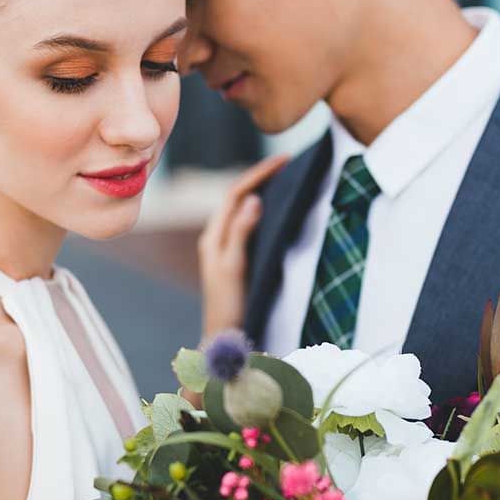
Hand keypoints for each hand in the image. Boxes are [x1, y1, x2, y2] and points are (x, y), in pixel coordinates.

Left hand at [199, 154, 289, 338]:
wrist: (223, 338)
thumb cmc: (228, 306)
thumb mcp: (234, 266)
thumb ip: (241, 232)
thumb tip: (253, 199)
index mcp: (213, 236)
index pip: (235, 194)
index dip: (258, 174)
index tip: (283, 160)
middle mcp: (215, 238)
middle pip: (237, 197)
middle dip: (260, 177)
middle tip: (287, 163)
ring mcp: (224, 248)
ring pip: (241, 210)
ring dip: (260, 191)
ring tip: (284, 178)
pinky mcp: (234, 258)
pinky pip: (246, 225)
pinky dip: (261, 211)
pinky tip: (276, 210)